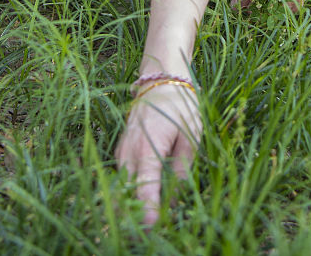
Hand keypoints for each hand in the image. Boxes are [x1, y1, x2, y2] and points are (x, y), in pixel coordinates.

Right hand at [115, 82, 200, 225]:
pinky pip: (123, 175)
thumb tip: (178, 198)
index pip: (144, 186)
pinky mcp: (123, 149)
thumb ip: (182, 169)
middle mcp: (129, 151)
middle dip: (134, 213)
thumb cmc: (180, 105)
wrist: (161, 78)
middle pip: (126, 191)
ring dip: (130, 204)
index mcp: (147, 148)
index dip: (147, 208)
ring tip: (146, 222)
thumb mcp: (189, 136)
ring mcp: (123, 150)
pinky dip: (129, 190)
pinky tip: (142, 202)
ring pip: (121, 185)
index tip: (151, 227)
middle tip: (150, 232)